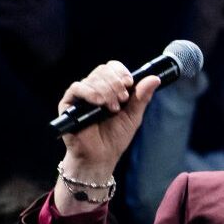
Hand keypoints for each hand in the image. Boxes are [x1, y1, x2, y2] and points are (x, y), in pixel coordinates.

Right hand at [56, 60, 161, 180]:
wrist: (101, 156)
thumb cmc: (115, 138)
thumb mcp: (133, 116)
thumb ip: (142, 97)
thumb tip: (154, 79)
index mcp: (109, 89)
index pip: (112, 68)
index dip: (121, 72)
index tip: (129, 84)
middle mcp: (94, 89)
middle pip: (103, 70)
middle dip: (116, 83)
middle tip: (122, 100)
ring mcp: (81, 95)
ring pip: (92, 78)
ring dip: (106, 91)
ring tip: (112, 109)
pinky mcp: (68, 103)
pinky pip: (76, 88)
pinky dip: (90, 92)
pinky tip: (99, 103)